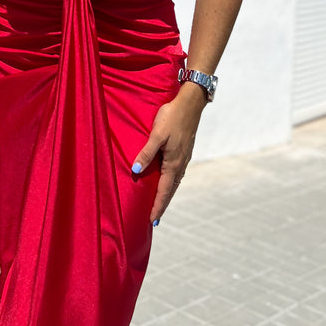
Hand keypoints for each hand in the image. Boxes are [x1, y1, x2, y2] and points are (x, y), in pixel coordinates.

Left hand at [131, 87, 204, 224]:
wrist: (190, 104)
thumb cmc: (171, 117)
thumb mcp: (156, 134)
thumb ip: (146, 153)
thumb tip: (135, 171)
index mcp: (173, 163)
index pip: (163, 191)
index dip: (157, 206)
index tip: (152, 221)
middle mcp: (180, 164)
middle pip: (170, 190)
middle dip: (162, 204)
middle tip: (154, 220)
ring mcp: (184, 158)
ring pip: (174, 182)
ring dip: (167, 194)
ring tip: (160, 204)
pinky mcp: (185, 151)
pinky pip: (177, 173)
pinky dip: (171, 183)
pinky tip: (168, 181)